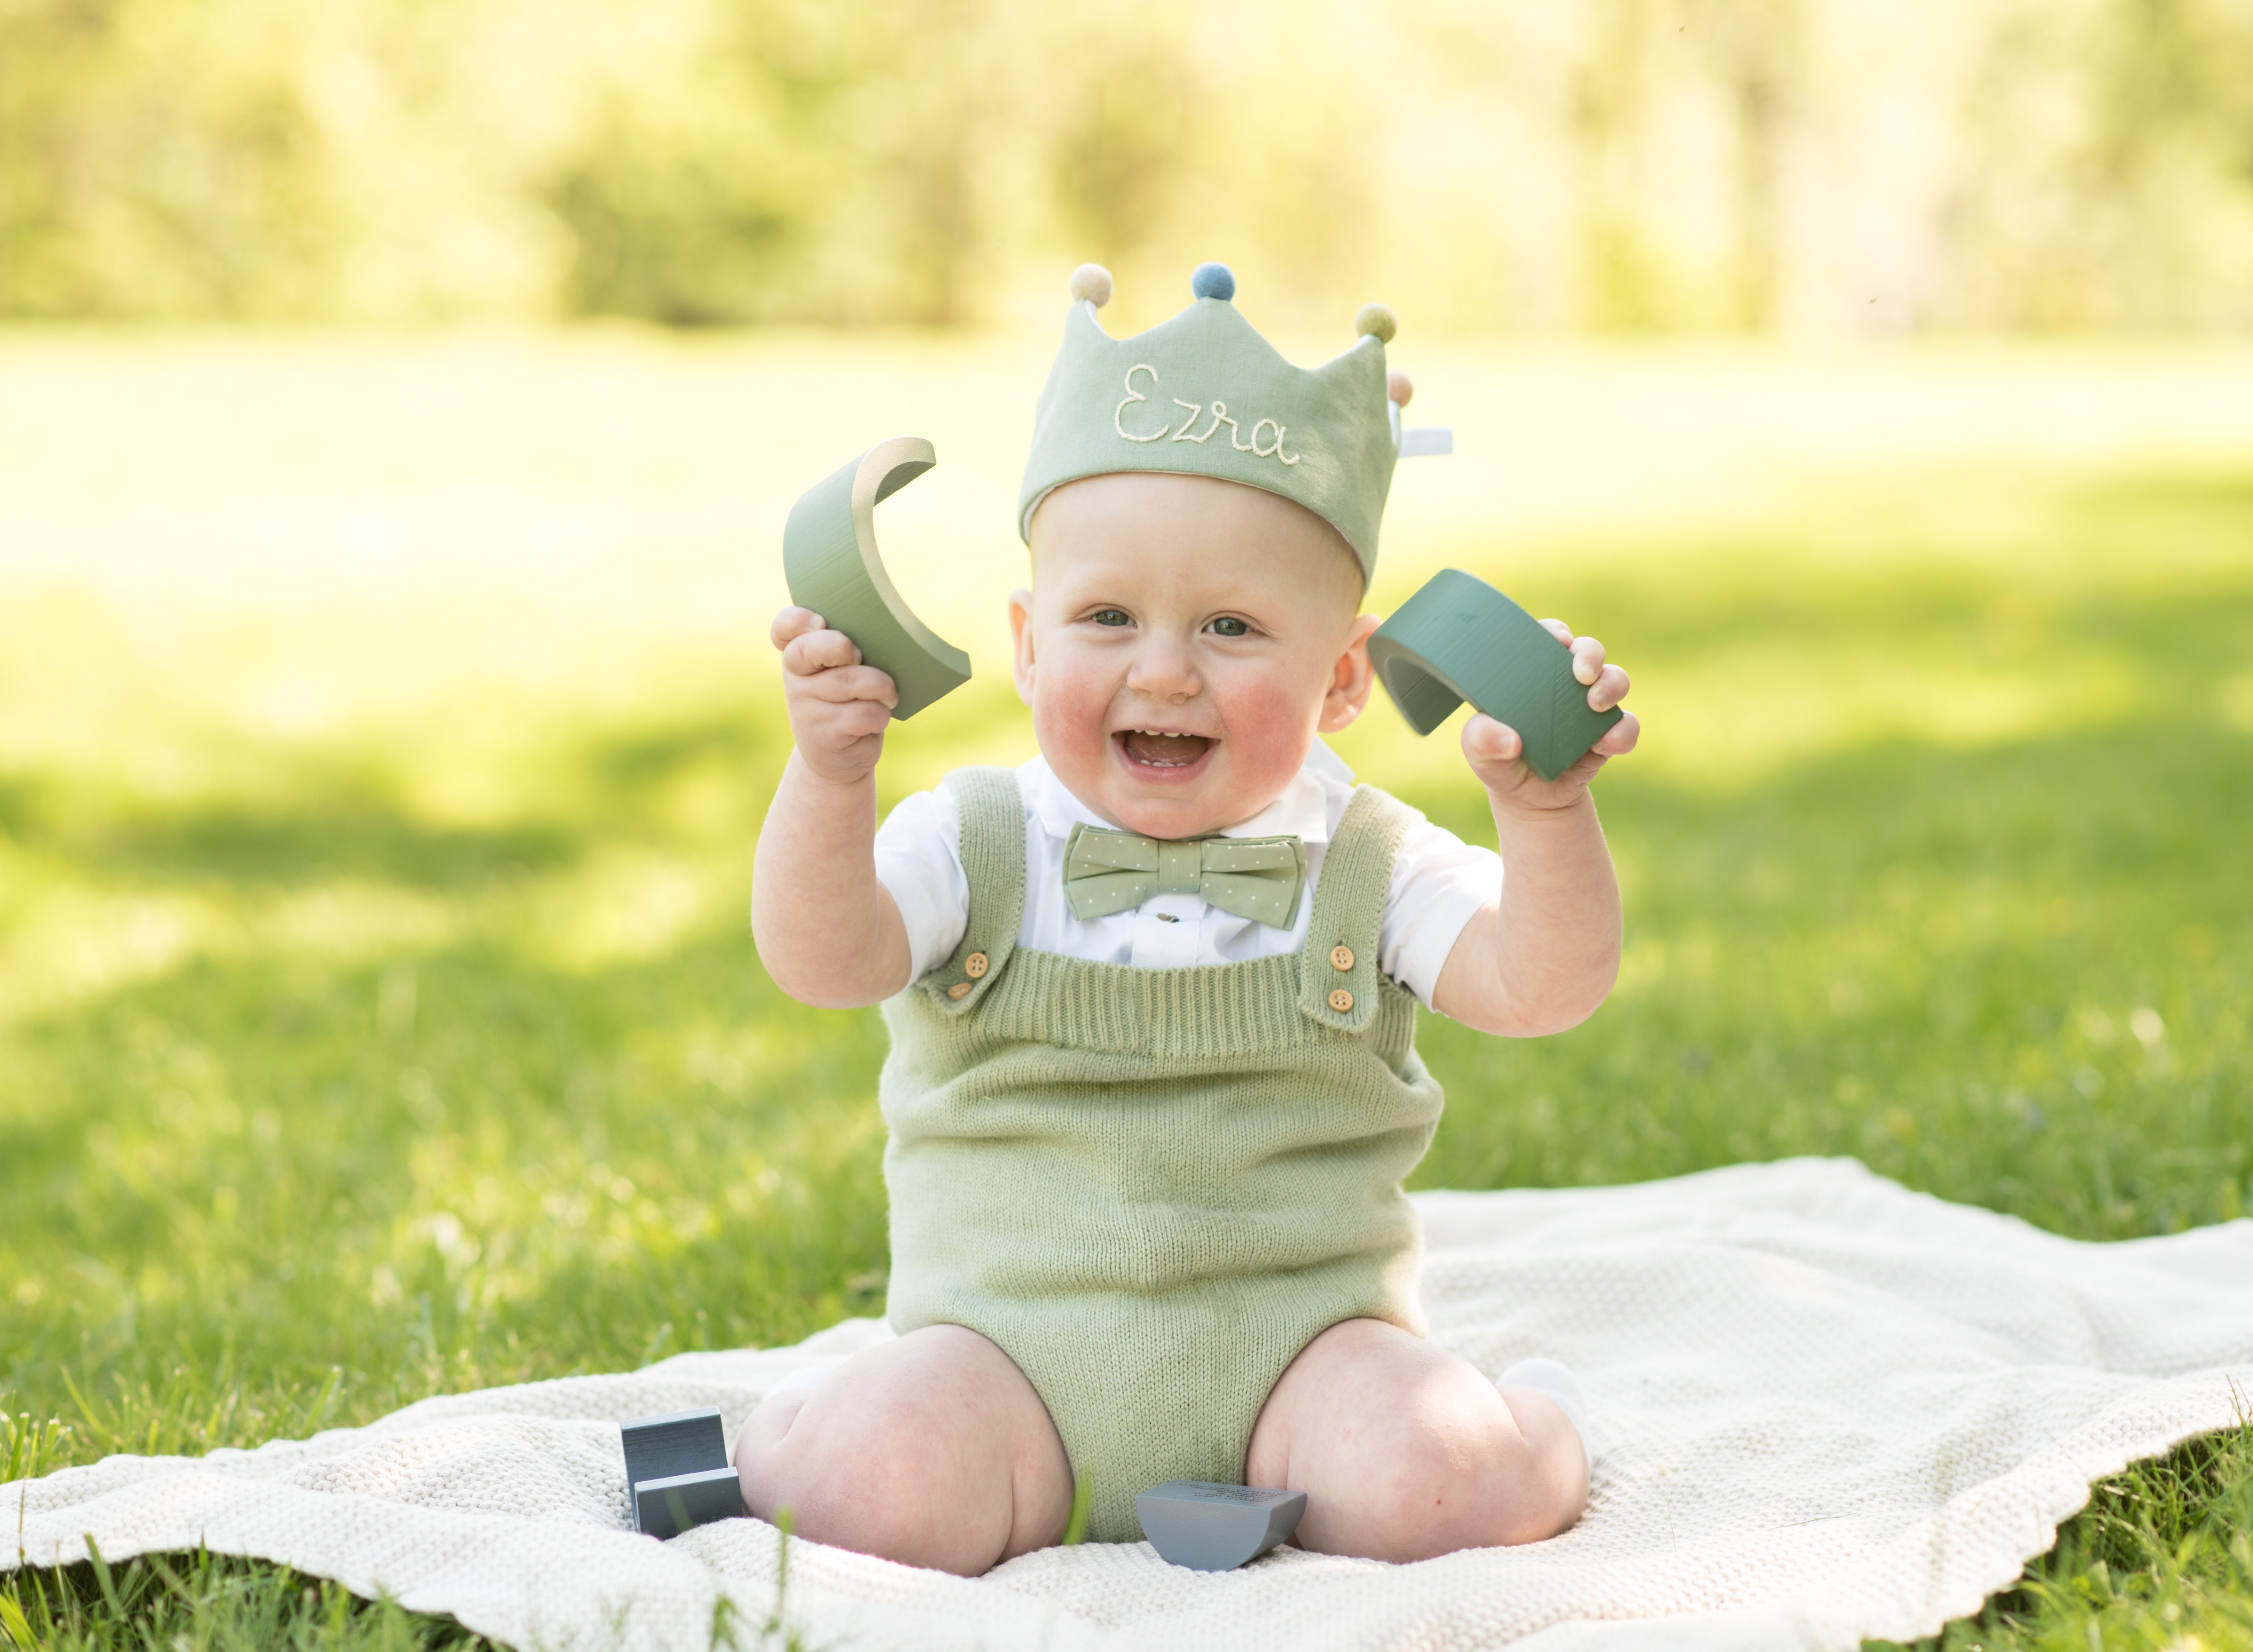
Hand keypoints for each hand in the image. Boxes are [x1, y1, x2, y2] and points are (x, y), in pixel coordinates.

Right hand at [772, 606, 896, 784]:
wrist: (839, 757)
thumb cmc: (850, 701)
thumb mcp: (845, 671)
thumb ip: (852, 650)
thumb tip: (888, 639)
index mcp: (799, 654)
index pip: (785, 627)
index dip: (798, 620)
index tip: (819, 622)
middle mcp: (796, 677)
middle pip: (812, 649)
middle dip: (841, 647)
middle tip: (859, 656)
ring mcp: (806, 706)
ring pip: (850, 681)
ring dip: (881, 686)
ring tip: (886, 695)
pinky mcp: (824, 733)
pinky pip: (864, 713)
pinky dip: (880, 715)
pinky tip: (876, 719)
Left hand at [1461, 620, 1638, 811]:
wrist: (1528, 799)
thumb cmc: (1498, 761)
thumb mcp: (1479, 753)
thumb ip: (1482, 741)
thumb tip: (1510, 741)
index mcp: (1531, 673)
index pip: (1546, 638)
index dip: (1555, 632)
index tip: (1558, 640)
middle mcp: (1564, 682)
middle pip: (1587, 649)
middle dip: (1590, 654)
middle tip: (1582, 674)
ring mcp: (1590, 705)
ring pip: (1615, 678)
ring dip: (1611, 685)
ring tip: (1596, 705)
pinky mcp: (1608, 733)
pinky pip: (1626, 725)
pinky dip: (1622, 732)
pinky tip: (1606, 745)